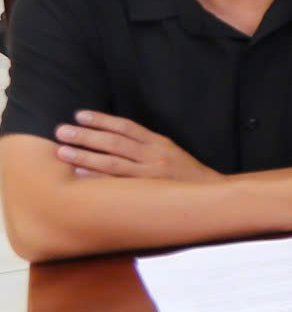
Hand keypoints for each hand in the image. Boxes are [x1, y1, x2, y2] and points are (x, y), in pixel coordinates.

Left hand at [54, 111, 218, 181]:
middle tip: (62, 131)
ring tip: (62, 151)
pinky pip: (118, 183)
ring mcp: (150, 174)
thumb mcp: (169, 152)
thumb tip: (112, 137)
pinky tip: (79, 175)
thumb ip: (145, 145)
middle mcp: (154, 156)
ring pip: (113, 162)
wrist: (210, 195)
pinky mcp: (148, 191)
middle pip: (114, 142)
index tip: (79, 115)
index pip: (126, 126)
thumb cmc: (185, 174)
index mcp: (159, 143)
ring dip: (85, 156)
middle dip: (86, 136)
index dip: (102, 120)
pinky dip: (98, 179)